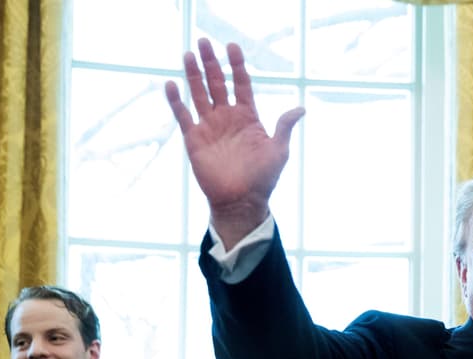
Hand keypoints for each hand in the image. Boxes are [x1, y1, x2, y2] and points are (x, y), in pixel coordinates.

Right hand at [164, 39, 304, 247]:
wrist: (241, 202)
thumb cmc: (263, 179)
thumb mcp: (278, 151)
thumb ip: (284, 127)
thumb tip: (301, 108)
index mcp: (248, 117)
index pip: (241, 84)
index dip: (236, 65)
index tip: (232, 47)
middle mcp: (227, 117)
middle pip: (217, 83)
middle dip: (211, 62)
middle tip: (204, 41)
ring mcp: (210, 126)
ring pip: (199, 93)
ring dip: (193, 74)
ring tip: (188, 53)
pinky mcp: (194, 138)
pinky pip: (183, 115)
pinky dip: (176, 100)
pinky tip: (171, 84)